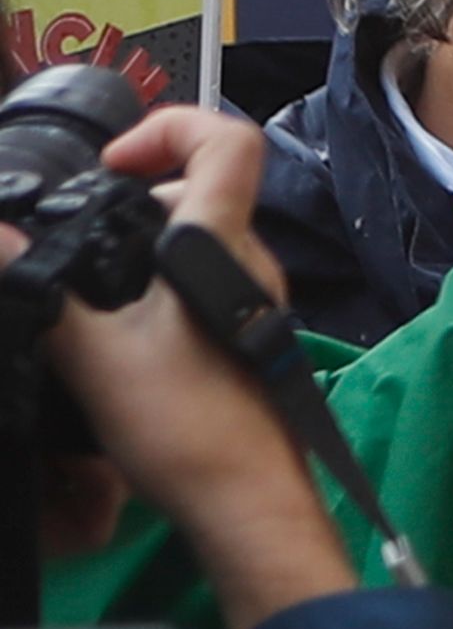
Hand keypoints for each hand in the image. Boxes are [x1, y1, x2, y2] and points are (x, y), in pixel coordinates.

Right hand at [31, 106, 349, 628]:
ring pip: (196, 243)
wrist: (244, 500)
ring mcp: (252, 300)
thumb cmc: (184, 423)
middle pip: (201, 192)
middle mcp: (249, 263)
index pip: (228, 142)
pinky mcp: (244, 337)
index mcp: (221, 246)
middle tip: (80, 233)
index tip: (112, 164)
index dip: (170, 128)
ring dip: (140, 249)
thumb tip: (0, 237)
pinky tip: (113, 330)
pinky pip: (198, 286)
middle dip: (135, 198)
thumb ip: (43, 290)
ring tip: (86, 287)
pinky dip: (154, 288)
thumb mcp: (95, 355)